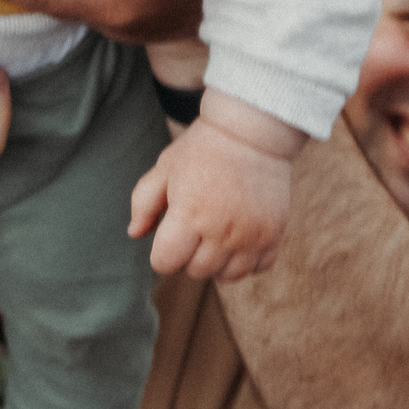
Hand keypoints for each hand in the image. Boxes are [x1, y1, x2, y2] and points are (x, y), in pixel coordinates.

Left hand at [129, 114, 295, 281]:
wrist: (251, 132)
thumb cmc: (202, 149)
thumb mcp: (164, 168)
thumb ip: (143, 203)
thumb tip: (135, 233)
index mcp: (188, 214)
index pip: (165, 263)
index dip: (162, 253)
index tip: (170, 235)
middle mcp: (220, 230)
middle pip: (196, 272)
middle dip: (188, 256)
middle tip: (193, 229)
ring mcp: (250, 235)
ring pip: (227, 276)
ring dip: (217, 262)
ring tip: (216, 236)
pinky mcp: (273, 234)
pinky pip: (257, 268)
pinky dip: (247, 260)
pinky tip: (239, 238)